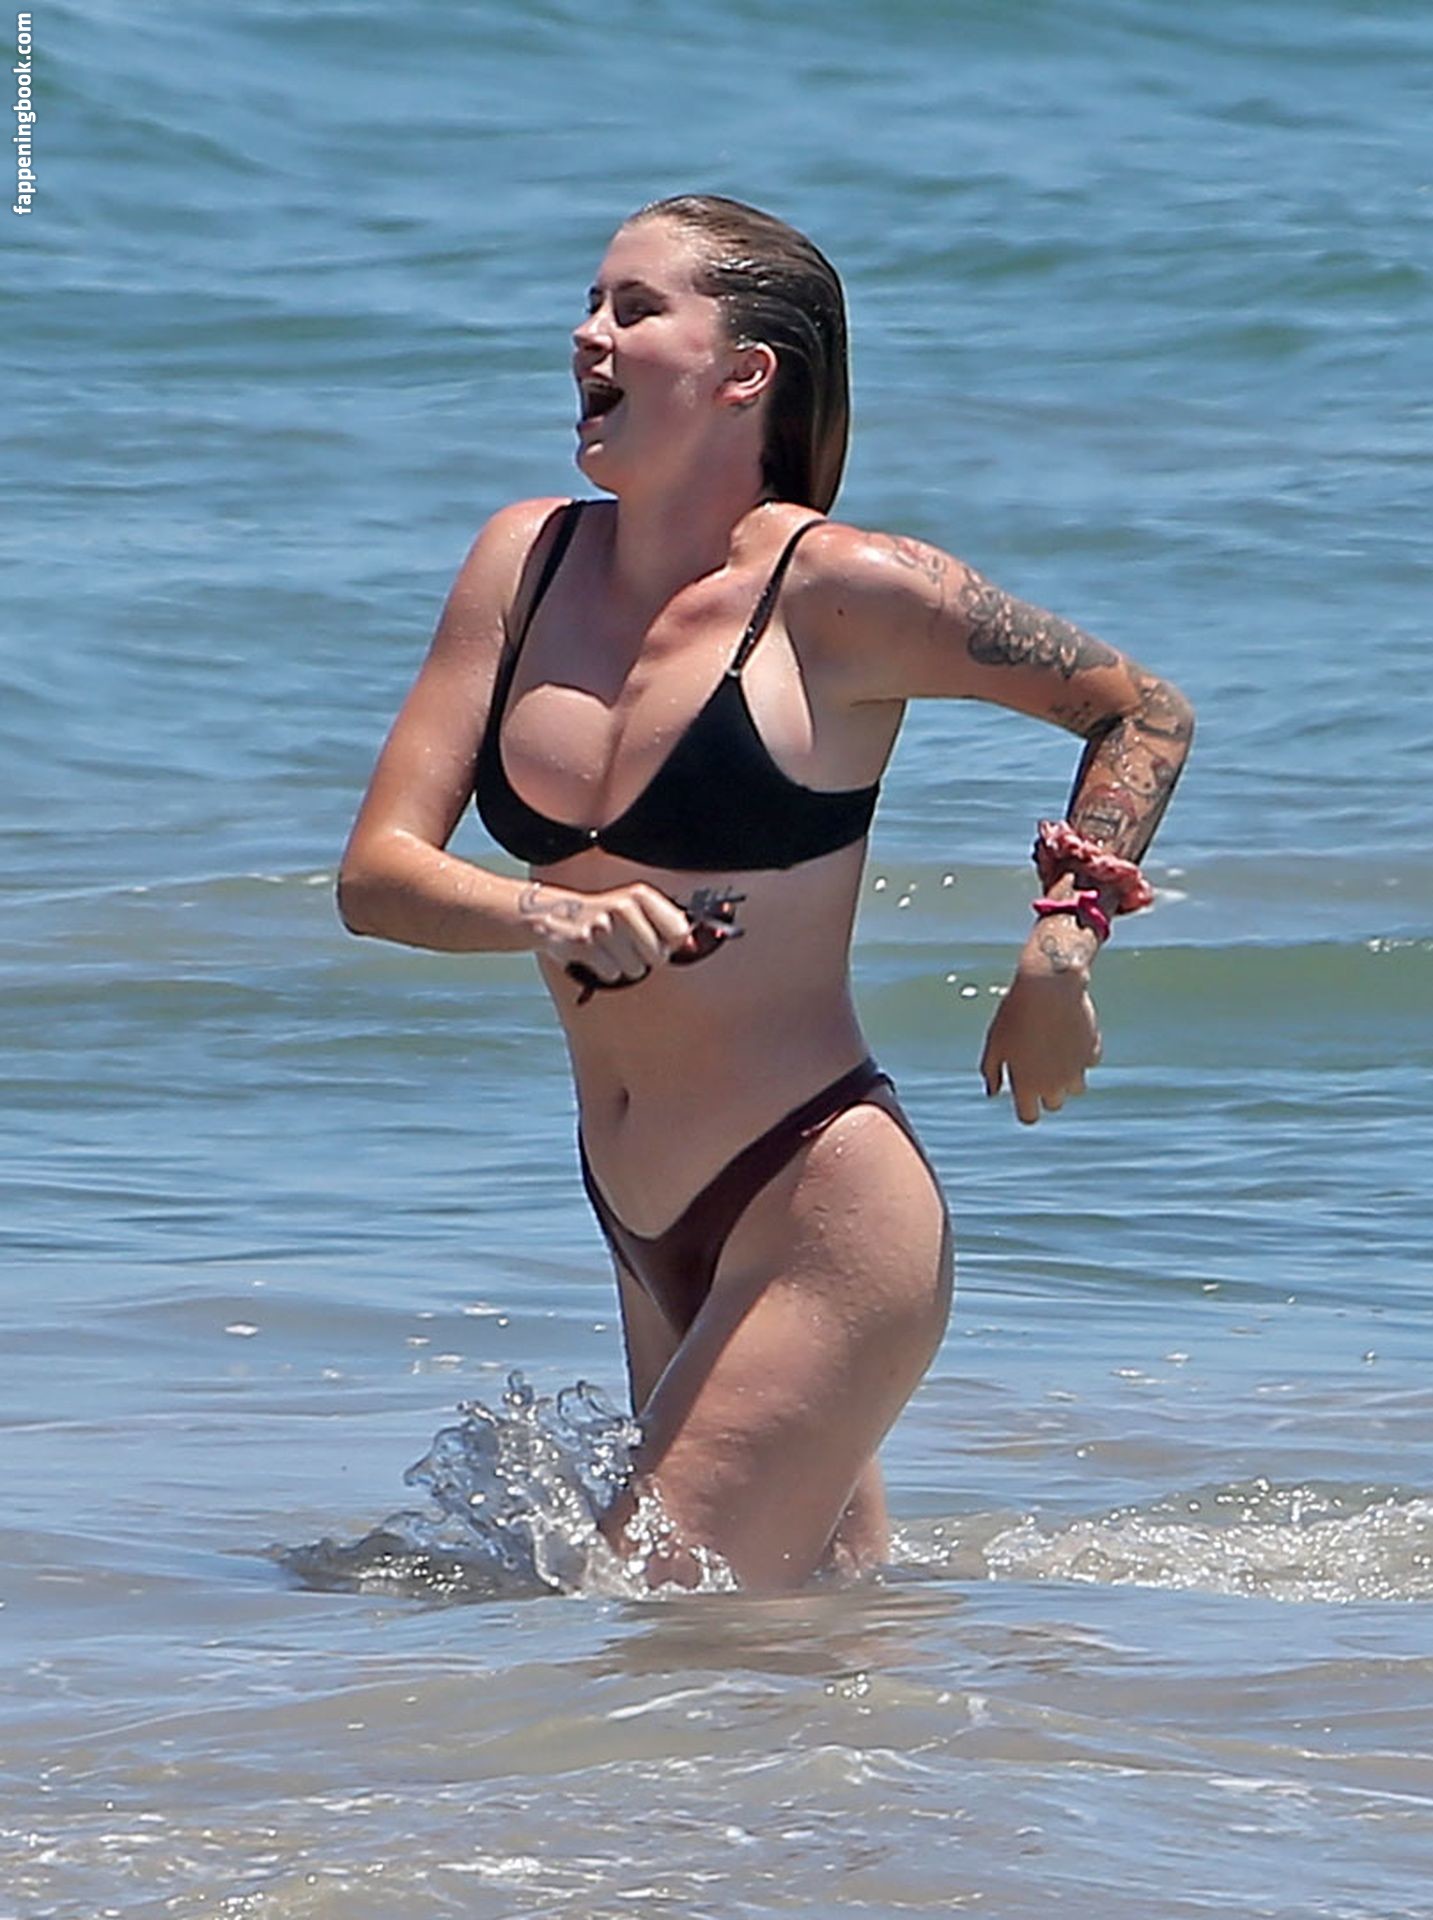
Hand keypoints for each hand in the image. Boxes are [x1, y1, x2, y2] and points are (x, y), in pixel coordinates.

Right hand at [520, 881, 691, 992]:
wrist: (555, 914)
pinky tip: (595, 956)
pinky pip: (612, 974)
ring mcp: (602, 925)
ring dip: (623, 965)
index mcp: (640, 895)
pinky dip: (605, 971)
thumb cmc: (604, 916)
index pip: (679, 930)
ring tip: (608, 949)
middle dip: (646, 958)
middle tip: (627, 945)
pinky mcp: (584, 944)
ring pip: (635, 969)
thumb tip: (693, 945)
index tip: (660, 940)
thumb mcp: (636, 910)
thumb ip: (667, 925)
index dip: (671, 942)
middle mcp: (623, 907)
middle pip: (659, 955)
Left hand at [979, 955, 1101, 1124]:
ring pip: (1076, 1087)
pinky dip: (1081, 1053)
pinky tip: (1069, 1034)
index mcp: (1027, 1085)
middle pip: (1054, 1104)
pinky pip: (1089, 1061)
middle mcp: (1054, 1083)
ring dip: (1067, 1077)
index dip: (1025, 1108)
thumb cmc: (1015, 1015)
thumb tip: (992, 1092)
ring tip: (1054, 1051)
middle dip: (1046, 1091)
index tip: (1023, 1096)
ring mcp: (1076, 1068)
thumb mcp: (995, 1043)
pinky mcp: (1092, 1050)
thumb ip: (992, 1071)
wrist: (1048, 986)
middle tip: (1037, 1066)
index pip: (1029, 1117)